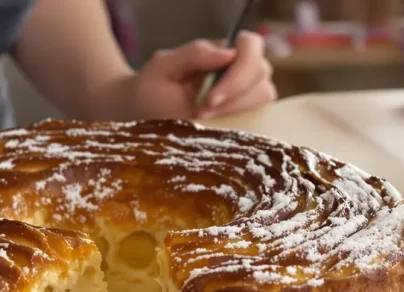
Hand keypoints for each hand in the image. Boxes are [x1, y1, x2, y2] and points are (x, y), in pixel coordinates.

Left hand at [122, 31, 276, 119]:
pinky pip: (259, 121)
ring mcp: (245, 96)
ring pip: (264, 98)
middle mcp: (240, 71)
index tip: (210, 98)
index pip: (250, 46)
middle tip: (201, 114)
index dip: (238, 72)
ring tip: (203, 123)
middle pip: (261, 73)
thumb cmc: (150, 90)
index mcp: (222, 52)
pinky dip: (242, 128)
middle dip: (234, 98)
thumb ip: (194, 54)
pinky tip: (216, 134)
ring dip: (236, 113)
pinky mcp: (245, 119)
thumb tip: (228, 53)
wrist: (139, 118)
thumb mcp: (164, 67)